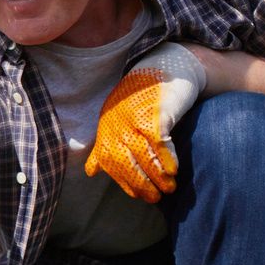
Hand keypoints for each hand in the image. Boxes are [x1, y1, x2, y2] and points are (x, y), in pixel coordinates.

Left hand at [84, 41, 207, 201]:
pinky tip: (173, 170)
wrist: (165, 67)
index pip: (110, 162)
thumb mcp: (117, 121)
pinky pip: (158, 142)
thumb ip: (105, 146)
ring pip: (142, 156)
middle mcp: (116, 123)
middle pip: (125, 162)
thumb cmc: (142, 99)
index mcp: (106, 128)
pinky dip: (165, 158)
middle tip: (156, 197)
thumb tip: (91, 172)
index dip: (124, 182)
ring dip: (156, 176)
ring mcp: (134, 117)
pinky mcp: (154, 112)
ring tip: (169, 187)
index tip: (139, 195)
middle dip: (140, 184)